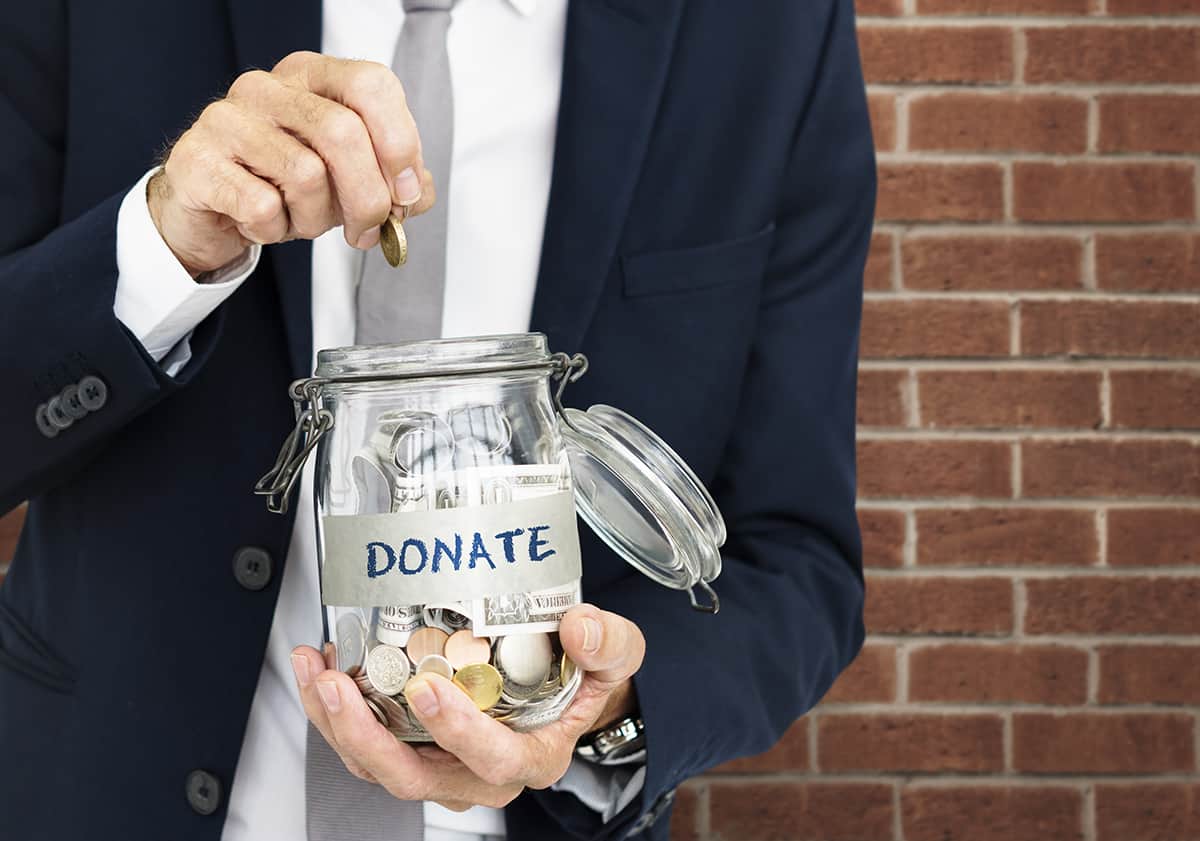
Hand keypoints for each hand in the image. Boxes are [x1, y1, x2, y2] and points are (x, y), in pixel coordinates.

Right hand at [148, 51, 436, 276]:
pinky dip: (273, 230)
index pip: (371, 84)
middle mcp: (266, 87)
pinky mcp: (197, 160)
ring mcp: (227, 119)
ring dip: (314, 219)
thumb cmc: (281, 186)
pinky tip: (262, 224)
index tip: (405, 192)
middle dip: (368, 197)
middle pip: (342, 132)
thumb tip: (418, 191)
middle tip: (367, 230)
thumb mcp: (347, 182)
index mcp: (310, 77)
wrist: (209, 212)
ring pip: (305, 174)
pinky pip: (262, 205)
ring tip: (297, 221)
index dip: (399, 142)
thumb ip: (392, 182)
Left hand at [290, 604, 645, 810]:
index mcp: (534, 755)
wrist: (570, 686)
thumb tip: (579, 625)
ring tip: (318, 672)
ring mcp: (443, 766)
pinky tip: (327, 669)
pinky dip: (339, 711)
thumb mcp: (617, 654)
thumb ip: (607, 643)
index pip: (495, 759)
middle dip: (367, 736)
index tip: (427, 690)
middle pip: (415, 778)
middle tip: (340, 686)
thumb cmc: (586, 677)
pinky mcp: (414, 749)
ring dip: (338, 724)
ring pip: (380, 766)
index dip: (457, 732)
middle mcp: (482, 774)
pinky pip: (367, 745)